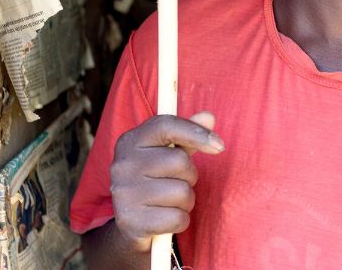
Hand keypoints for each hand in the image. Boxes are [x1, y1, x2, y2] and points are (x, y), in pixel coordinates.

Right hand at [108, 111, 224, 252]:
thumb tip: (209, 117)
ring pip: (182, 193)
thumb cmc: (155, 181)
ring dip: (187, 201)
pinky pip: (177, 218)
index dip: (196, 132)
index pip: (165, 125)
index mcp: (130, 141)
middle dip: (190, 176)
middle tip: (177, 182)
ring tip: (171, 202)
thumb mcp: (168, 153)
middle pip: (180, 161)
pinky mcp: (131, 222)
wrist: (131, 224)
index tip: (219, 146)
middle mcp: (122, 164)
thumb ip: (188, 134)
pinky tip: (166, 218)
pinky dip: (180, 220)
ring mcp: (124, 194)